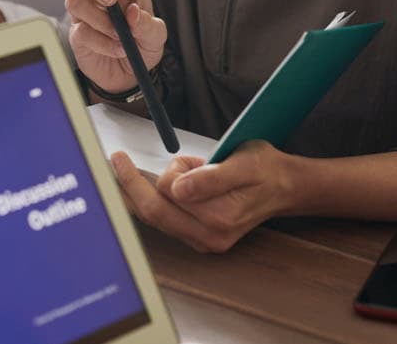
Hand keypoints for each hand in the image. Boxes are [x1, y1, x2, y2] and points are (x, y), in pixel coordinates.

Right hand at [63, 0, 166, 93]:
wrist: (129, 74)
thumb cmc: (142, 44)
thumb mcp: (156, 36)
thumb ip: (148, 24)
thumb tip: (133, 13)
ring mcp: (85, 11)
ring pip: (74, 0)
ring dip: (100, 19)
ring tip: (120, 35)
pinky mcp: (77, 32)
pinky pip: (81, 31)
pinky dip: (102, 42)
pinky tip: (117, 48)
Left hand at [108, 142, 298, 253]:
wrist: (284, 188)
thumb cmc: (263, 170)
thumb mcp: (243, 162)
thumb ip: (211, 177)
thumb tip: (178, 187)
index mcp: (220, 217)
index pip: (168, 194)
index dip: (154, 171)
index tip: (126, 156)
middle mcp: (210, 236)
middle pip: (154, 212)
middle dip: (128, 186)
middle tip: (113, 162)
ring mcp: (204, 241)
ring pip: (155, 219)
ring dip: (137, 194)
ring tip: (123, 171)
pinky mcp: (198, 238)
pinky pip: (163, 222)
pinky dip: (148, 203)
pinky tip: (141, 187)